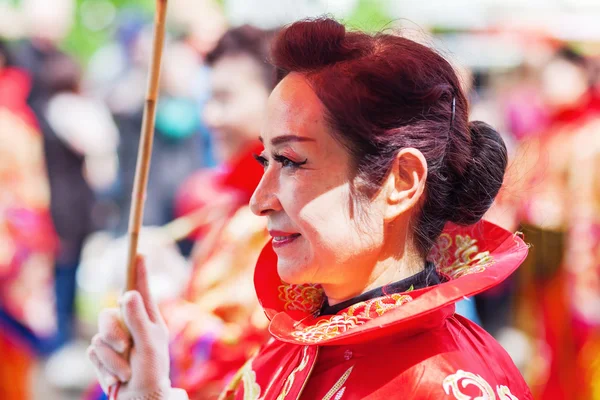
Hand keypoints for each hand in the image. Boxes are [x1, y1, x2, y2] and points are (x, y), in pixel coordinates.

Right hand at [87, 255, 171, 398]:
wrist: (140, 398)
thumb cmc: (151, 370)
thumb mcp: (149, 343)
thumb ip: (137, 318)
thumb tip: (126, 293)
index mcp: (147, 319)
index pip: (140, 290)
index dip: (138, 271)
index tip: (139, 252)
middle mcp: (130, 325)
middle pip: (108, 314)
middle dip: (114, 332)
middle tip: (125, 347)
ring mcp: (115, 340)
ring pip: (99, 336)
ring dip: (112, 358)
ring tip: (127, 370)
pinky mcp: (102, 355)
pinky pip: (92, 352)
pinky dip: (105, 367)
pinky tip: (118, 377)